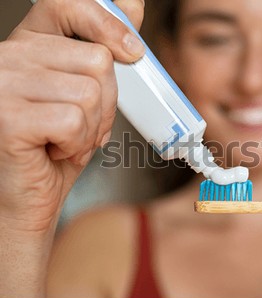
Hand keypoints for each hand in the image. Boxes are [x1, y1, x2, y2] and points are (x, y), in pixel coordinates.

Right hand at [0, 0, 144, 297]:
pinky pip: (74, 120)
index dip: (107, 24)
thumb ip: (102, 50)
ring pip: (90, 92)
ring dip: (92, 127)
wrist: (25, 198)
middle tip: (84, 125)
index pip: (68, 6)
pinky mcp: (7, 116)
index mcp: (29, 45)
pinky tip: (55, 151)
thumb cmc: (56, 148)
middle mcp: (9, 56)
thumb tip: (132, 4)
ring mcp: (3, 85)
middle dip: (106, 103)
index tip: (133, 53)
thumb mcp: (86, 95)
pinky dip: (78, 143)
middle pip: (97, 61)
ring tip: (68, 140)